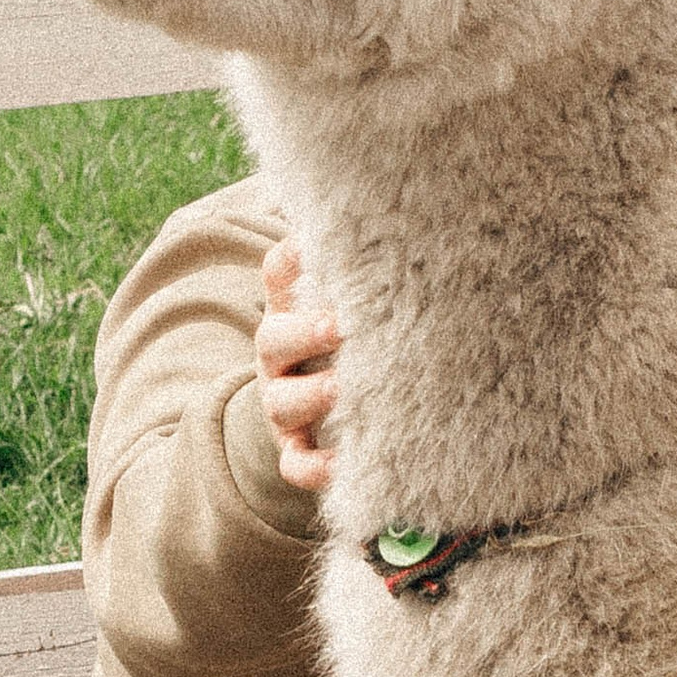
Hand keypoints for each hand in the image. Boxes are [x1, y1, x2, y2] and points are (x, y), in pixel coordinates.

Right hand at [256, 237, 341, 493]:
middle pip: (274, 338)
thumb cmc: (352, 338)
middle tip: (341, 325)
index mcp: (292, 307)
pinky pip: (295, 465)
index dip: (294, 256)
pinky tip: (343, 463)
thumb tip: (402, 209)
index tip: (318, 243)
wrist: (322, 406)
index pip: (279, 272)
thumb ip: (366, 263)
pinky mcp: (294, 450)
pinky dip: (315, 468)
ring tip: (343, 390)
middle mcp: (279, 354)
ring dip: (311, 396)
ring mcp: (284, 404)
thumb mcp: (349, 298)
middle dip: (306, 332)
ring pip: (281, 403)